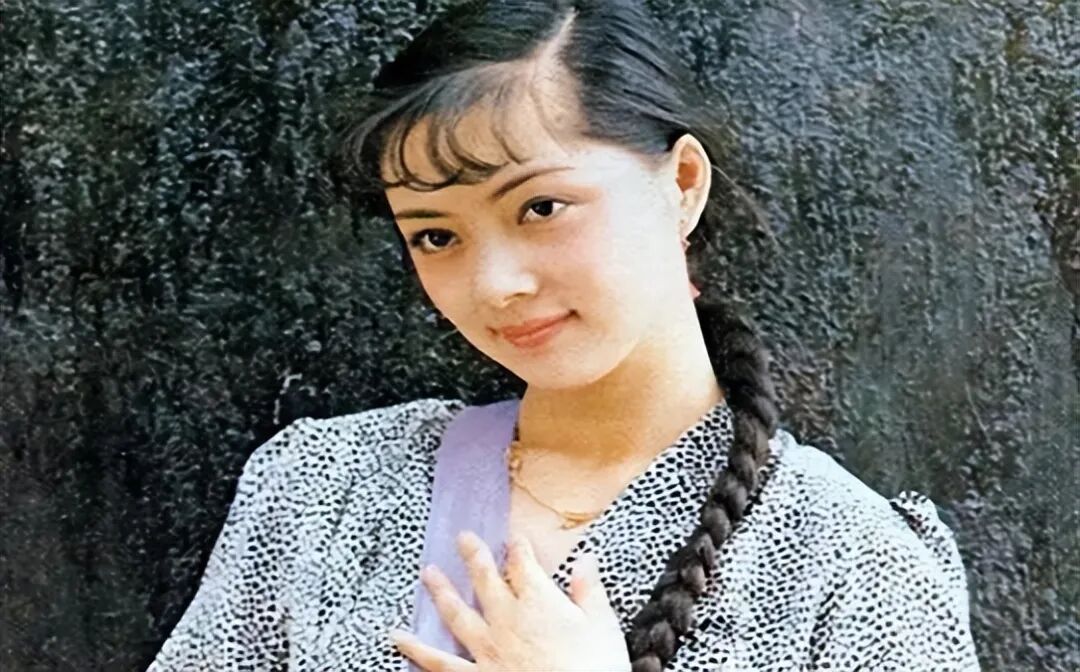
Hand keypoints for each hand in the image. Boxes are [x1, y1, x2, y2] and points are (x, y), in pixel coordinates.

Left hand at [390, 530, 630, 671]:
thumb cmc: (593, 668)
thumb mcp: (603, 626)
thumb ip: (589, 591)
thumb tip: (586, 561)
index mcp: (539, 602)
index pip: (524, 564)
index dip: (519, 547)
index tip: (515, 537)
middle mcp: (507, 619)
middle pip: (486, 579)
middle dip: (474, 555)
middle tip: (463, 537)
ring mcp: (487, 648)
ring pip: (457, 612)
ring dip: (440, 590)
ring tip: (427, 572)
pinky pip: (439, 662)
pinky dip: (416, 649)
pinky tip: (397, 637)